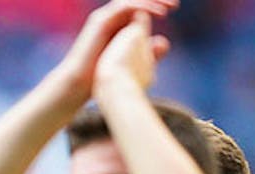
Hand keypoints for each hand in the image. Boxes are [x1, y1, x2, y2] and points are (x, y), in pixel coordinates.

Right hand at [51, 0, 176, 104]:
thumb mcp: (132, 61)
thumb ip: (148, 51)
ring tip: (169, 7)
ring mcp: (105, 17)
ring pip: (132, 0)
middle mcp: (111, 18)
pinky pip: (125, 6)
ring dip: (152, 0)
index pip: (140, 6)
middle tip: (175, 3)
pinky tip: (158, 12)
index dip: (156, 3)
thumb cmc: (102, 77)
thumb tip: (164, 41)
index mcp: (118, 25)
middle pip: (136, 0)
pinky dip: (143, 6)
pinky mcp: (101, 20)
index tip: (174, 7)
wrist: (79, 84)